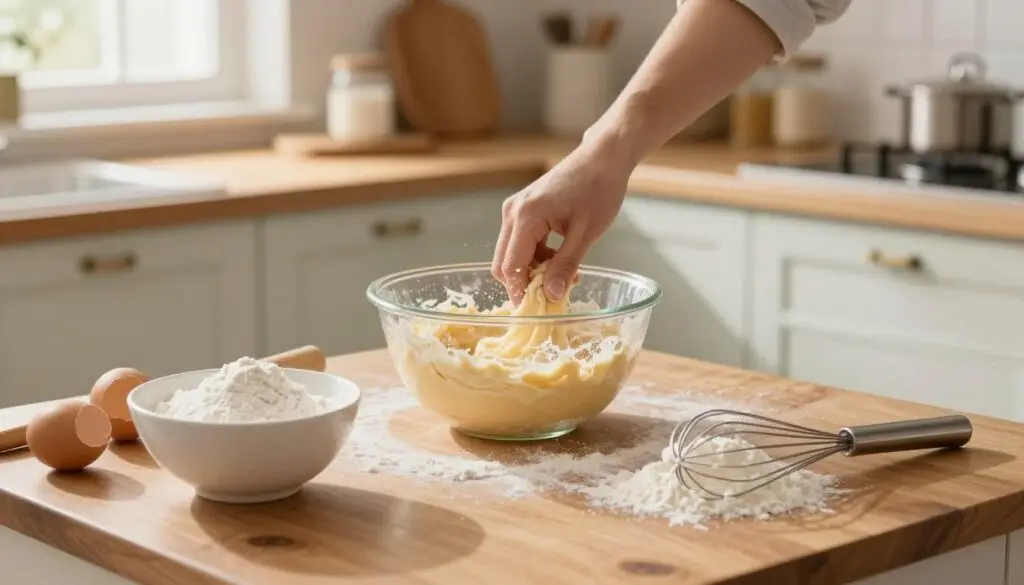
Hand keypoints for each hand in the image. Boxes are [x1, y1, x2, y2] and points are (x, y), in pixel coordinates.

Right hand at [491, 139, 632, 302]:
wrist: (603, 158)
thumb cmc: (598, 189)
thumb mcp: (586, 233)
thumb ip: (566, 265)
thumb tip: (552, 296)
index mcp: (525, 217)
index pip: (510, 267)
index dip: (520, 293)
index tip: (537, 311)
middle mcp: (512, 213)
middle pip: (503, 263)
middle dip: (525, 284)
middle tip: (554, 294)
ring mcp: (515, 210)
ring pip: (511, 255)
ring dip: (532, 271)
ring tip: (565, 275)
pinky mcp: (523, 210)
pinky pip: (520, 243)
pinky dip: (535, 257)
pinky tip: (560, 259)